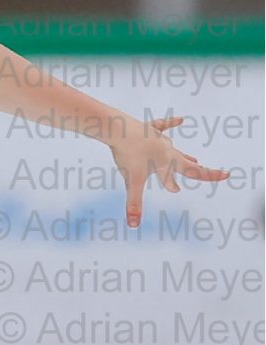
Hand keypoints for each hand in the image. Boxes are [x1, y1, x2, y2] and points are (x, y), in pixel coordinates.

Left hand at [108, 113, 229, 231]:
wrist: (118, 128)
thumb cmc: (128, 154)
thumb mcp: (132, 181)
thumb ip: (134, 204)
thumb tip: (134, 225)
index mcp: (169, 162)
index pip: (194, 172)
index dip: (211, 175)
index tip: (227, 174)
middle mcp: (168, 150)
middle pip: (185, 163)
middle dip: (198, 171)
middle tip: (215, 174)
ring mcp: (159, 139)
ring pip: (174, 149)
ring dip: (183, 156)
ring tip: (193, 159)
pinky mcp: (149, 129)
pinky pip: (163, 126)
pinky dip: (171, 124)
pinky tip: (181, 119)